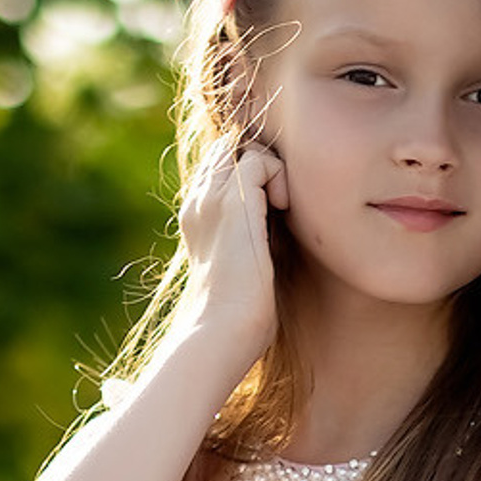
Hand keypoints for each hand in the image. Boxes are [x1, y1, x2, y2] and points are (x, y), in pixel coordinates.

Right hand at [172, 131, 283, 360]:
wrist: (219, 333)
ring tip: (282, 208)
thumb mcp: (242, 270)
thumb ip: (252, 241)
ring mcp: (212, 199)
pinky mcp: (232, 203)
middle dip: (261, 164)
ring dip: (272, 168)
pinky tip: (284, 210)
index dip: (251, 174)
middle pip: (228, 148)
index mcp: (196, 217)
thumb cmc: (236, 319)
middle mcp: (198, 201)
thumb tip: (280, 233)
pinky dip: (279, 176)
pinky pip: (258, 158)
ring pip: (242, 146)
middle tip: (281, 204)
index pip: (220, 166)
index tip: (274, 208)